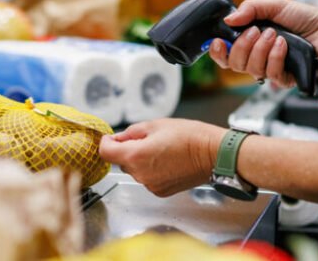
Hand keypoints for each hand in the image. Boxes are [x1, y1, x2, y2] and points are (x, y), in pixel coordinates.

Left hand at [98, 119, 224, 196]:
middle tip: (147, 139)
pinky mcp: (160, 191)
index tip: (112, 138)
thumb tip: (117, 139)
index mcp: (135, 155)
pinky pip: (147, 179)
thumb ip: (131, 132)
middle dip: (128, 150)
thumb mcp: (156, 124)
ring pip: (135, 171)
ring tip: (162, 150)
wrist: (212, 154)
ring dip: (141, 161)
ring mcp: (150, 185)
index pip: (105, 153)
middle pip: (121, 162)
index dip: (106, 142)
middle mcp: (140, 174)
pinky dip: (152, 170)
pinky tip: (167, 161)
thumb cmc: (189, 136)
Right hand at [208, 0, 317, 87]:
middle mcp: (259, 57)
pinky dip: (275, 56)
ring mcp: (272, 69)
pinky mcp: (286, 78)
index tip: (217, 42)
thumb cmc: (305, 18)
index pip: (226, 54)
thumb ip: (250, 9)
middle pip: (234, 64)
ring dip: (261, 49)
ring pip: (251, 70)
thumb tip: (228, 19)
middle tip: (256, 31)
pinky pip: (271, 74)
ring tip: (275, 35)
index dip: (217, 52)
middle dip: (242, 46)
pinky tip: (284, 45)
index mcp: (252, 41)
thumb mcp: (274, 5)